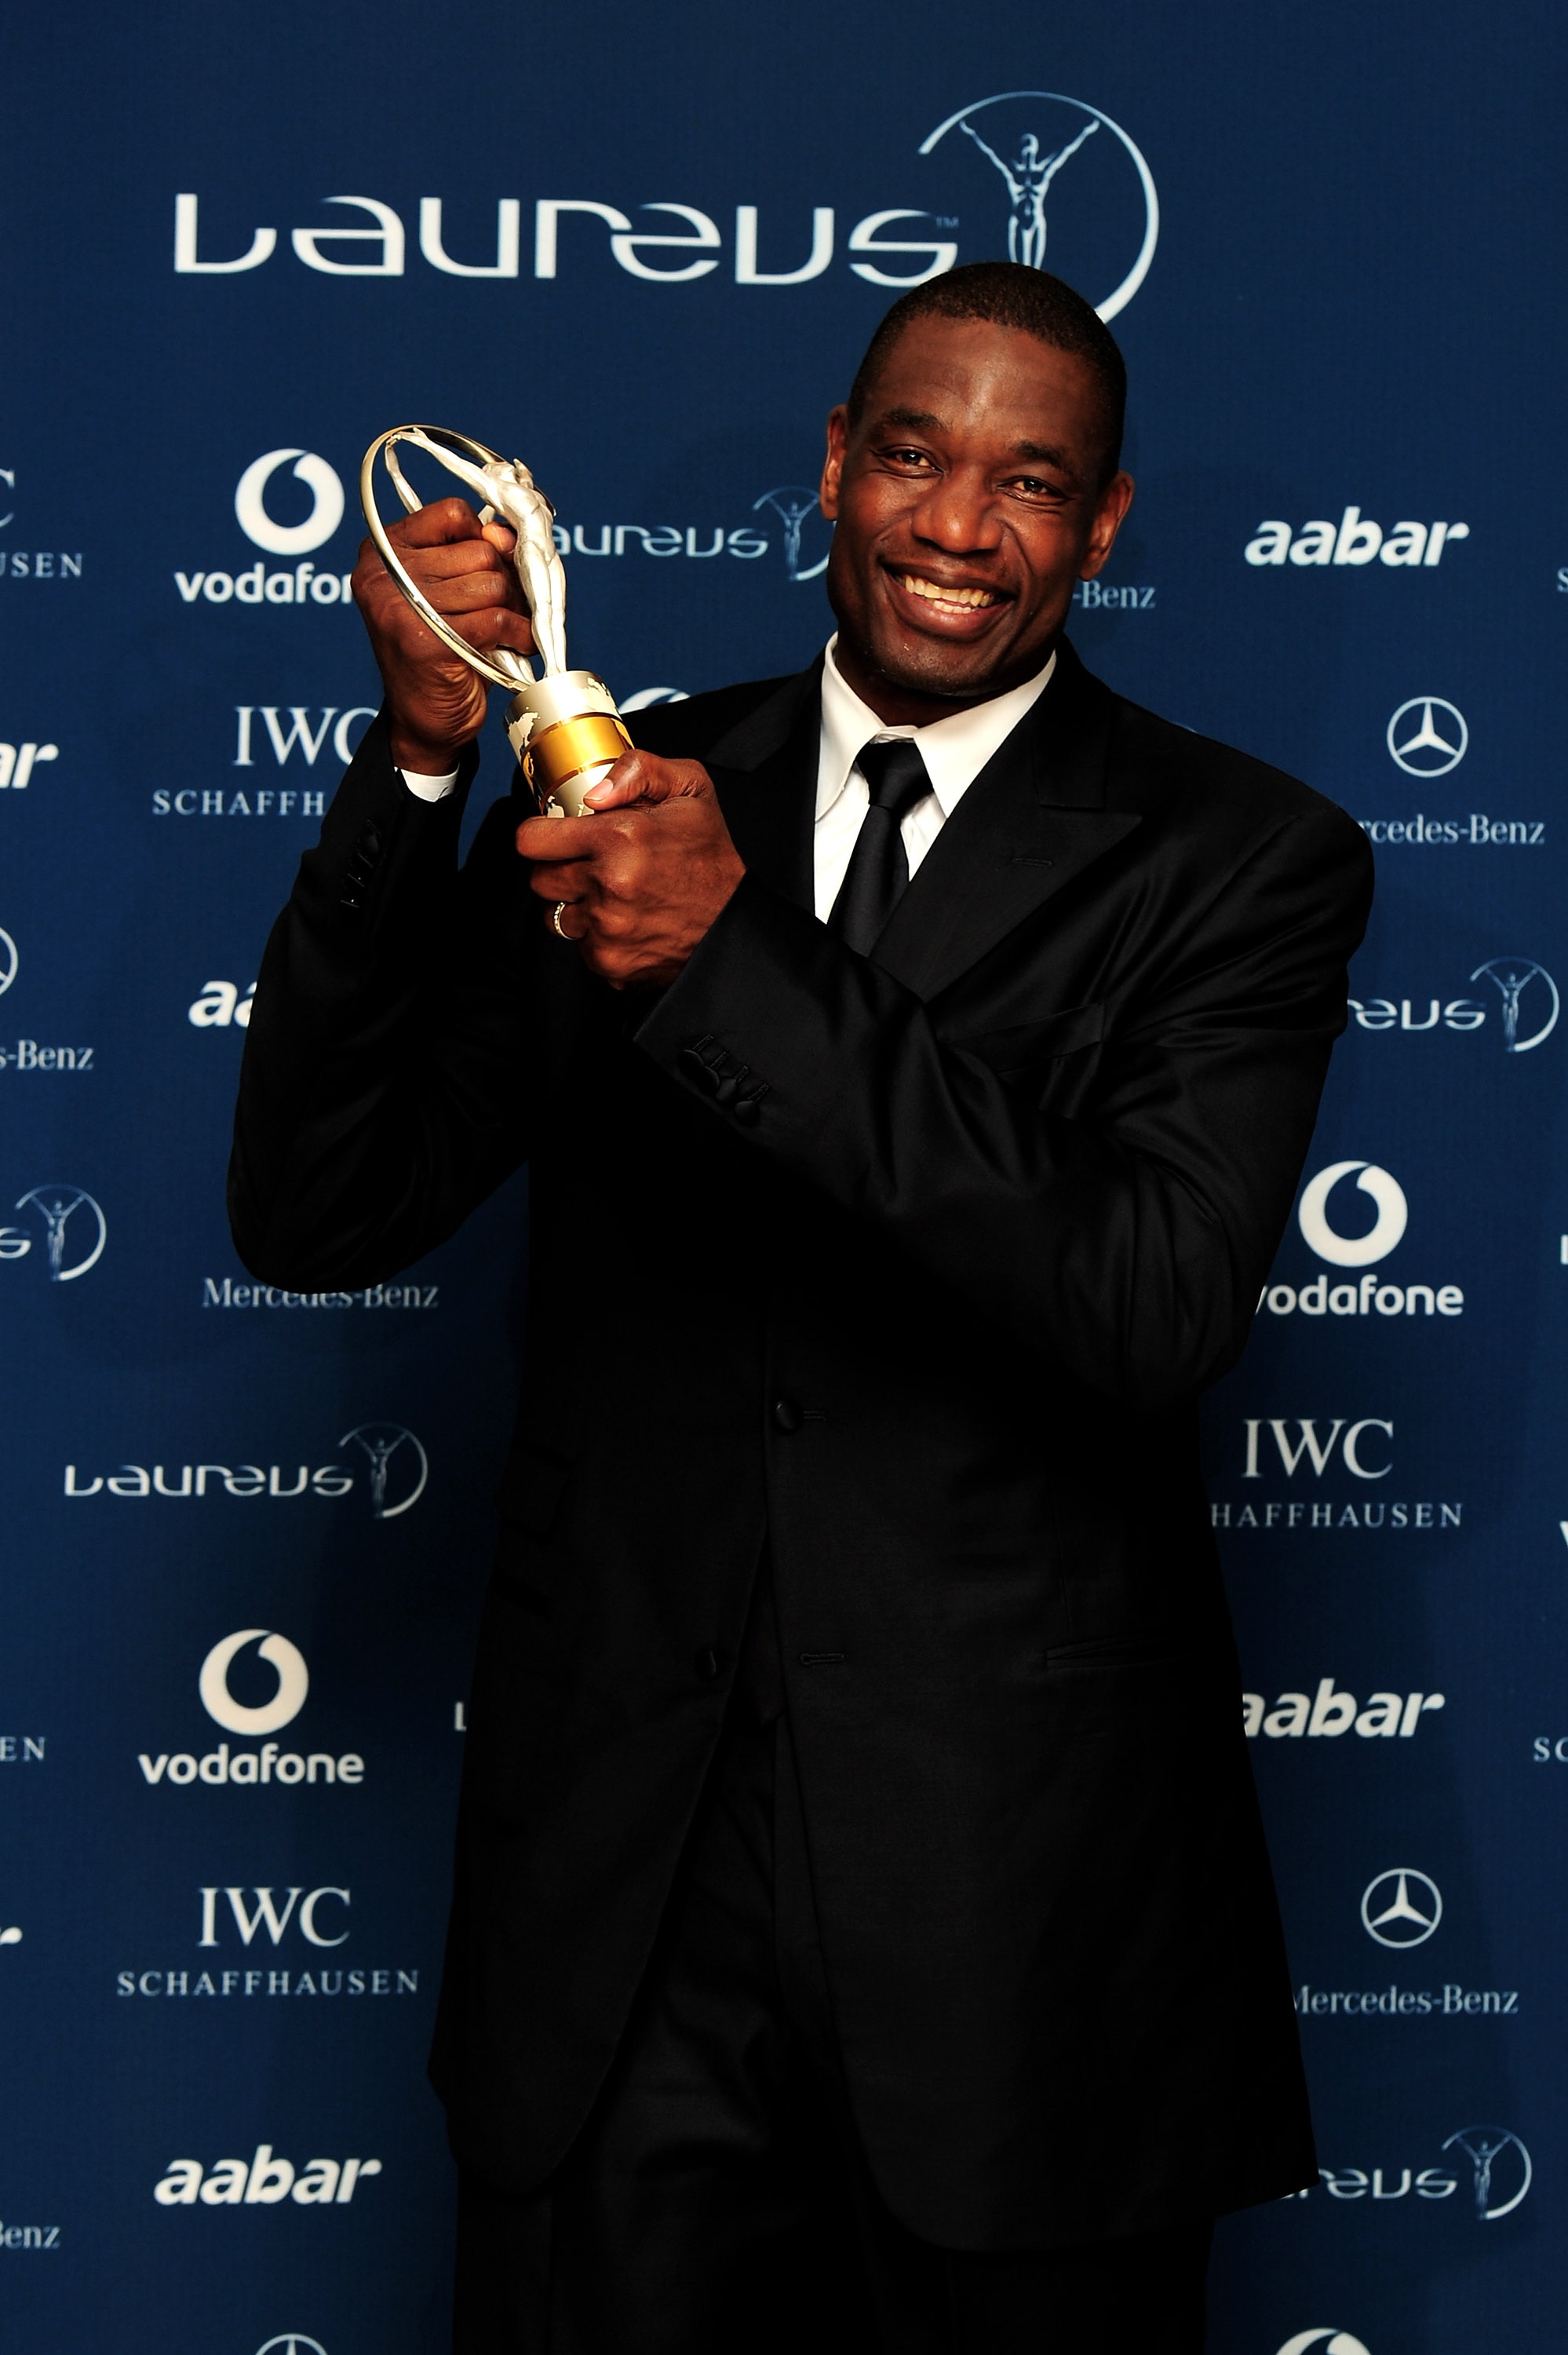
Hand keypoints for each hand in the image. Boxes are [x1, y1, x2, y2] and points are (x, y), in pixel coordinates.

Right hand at [351, 497, 535, 771]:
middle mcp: (382, 574)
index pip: (452, 513)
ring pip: (492, 584)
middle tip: (500, 609)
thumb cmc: (443, 651)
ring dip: (511, 610)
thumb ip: (476, 553)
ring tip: (502, 631)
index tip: (487, 567)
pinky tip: (515, 647)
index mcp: (381, 551)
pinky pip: (496, 618)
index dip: (482, 539)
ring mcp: (400, 607)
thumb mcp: (453, 590)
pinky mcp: (427, 641)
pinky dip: (518, 634)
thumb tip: (506, 535)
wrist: (424, 721)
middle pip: (478, 550)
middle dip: (502, 582)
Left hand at [515, 750, 745, 988]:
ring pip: (556, 915)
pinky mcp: (610, 962)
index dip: (540, 835)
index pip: (532, 839)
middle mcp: (608, 885)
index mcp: (620, 838)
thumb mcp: (690, 789)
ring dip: (576, 905)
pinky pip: (579, 945)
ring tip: (611, 895)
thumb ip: (639, 769)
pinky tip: (625, 921)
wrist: (735, 924)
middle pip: (540, 879)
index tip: (553, 837)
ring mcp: (606, 928)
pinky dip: (596, 936)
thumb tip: (594, 793)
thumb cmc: (711, 859)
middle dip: (560, 869)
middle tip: (592, 865)